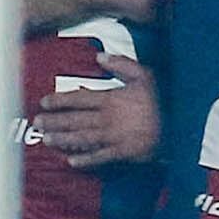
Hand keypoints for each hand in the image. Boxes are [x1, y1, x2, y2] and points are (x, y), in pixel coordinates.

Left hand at [38, 55, 159, 169]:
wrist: (181, 125)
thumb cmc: (163, 100)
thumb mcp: (145, 75)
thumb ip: (121, 65)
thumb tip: (100, 57)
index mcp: (111, 100)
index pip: (79, 99)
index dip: (60, 100)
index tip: (44, 102)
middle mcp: (108, 119)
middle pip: (75, 120)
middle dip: (54, 122)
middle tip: (37, 123)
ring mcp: (114, 138)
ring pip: (83, 139)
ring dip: (63, 140)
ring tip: (47, 140)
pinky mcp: (123, 153)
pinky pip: (100, 157)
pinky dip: (85, 160)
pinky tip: (71, 161)